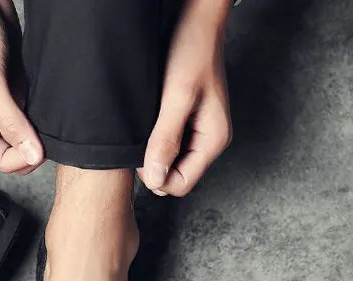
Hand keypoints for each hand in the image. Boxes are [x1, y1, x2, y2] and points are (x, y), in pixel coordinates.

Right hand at [0, 0, 43, 173]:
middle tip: (44, 124)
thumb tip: (33, 156)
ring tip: (38, 104)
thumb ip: (12, 122)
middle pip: (14, 153)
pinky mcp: (10, 95)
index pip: (2, 160)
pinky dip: (37, 113)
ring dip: (36, 128)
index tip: (43, 142)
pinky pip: (28, 116)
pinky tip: (39, 97)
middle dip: (31, 144)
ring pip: (24, 137)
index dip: (25, 156)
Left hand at [140, 0, 232, 196]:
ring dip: (152, 151)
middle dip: (154, 165)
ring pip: (168, 162)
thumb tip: (155, 180)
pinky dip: (153, 139)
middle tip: (140, 137)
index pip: (180, 185)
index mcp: (213, 140)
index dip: (156, 176)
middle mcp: (208, 140)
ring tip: (145, 125)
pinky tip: (147, 121)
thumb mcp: (176, 98)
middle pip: (174, 176)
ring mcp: (197, 132)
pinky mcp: (186, 122)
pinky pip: (166, 144)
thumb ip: (166, 140)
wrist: (193, 21)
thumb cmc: (190, 52)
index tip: (140, 153)